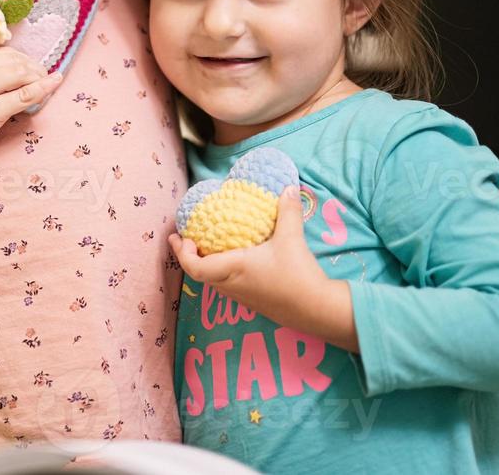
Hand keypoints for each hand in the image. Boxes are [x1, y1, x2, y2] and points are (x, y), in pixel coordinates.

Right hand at [0, 48, 62, 176]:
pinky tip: (55, 84)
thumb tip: (19, 69)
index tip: (35, 70)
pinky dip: (43, 89)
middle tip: (44, 79)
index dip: (24, 60)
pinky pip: (24, 96)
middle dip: (35, 68)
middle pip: (14, 61)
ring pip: (21, 75)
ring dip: (39, 78)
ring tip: (47, 85)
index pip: (3, 53)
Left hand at [169, 187, 359, 352]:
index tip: (179, 237)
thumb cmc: (299, 276)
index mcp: (233, 269)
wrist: (318, 310)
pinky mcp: (253, 301)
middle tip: (189, 237)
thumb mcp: (292, 238)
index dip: (182, 254)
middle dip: (190, 256)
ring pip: (213, 281)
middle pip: (200, 274)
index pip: (195, 267)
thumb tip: (289, 187)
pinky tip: (233, 258)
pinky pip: (226, 285)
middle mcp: (232, 285)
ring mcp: (241, 296)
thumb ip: (288, 211)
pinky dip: (220, 271)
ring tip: (207, 245)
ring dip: (205, 264)